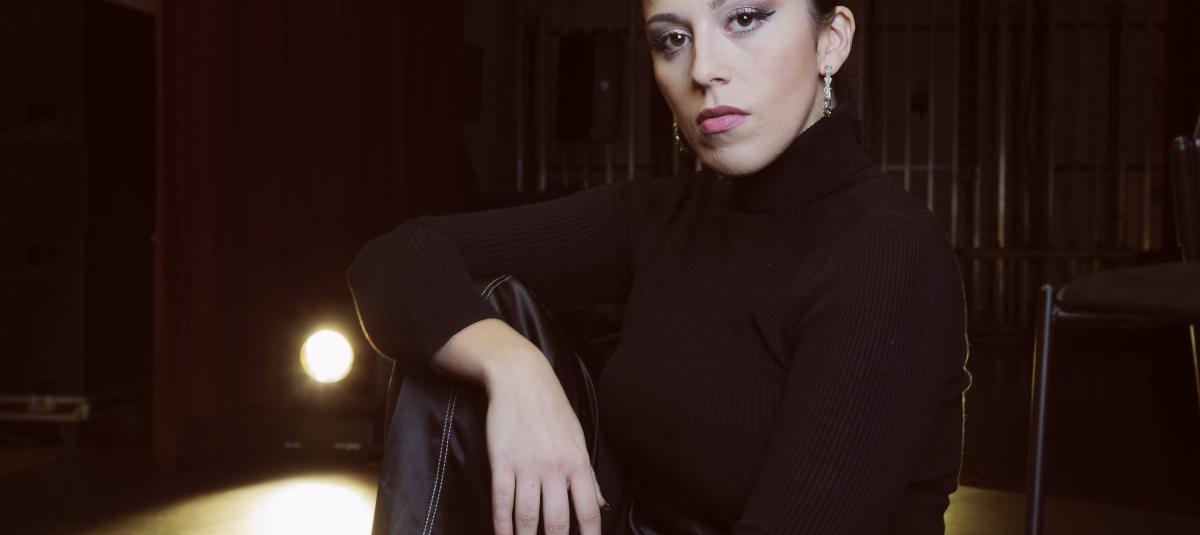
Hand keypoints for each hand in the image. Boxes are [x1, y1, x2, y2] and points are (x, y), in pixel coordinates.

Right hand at [483, 351, 608, 534]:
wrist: (521, 379)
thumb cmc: (552, 408)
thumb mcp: (578, 439)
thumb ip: (589, 476)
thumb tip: (602, 505)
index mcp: (578, 463)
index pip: (589, 511)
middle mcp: (555, 468)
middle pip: (557, 522)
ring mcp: (527, 466)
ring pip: (527, 517)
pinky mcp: (502, 462)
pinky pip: (501, 502)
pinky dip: (502, 525)